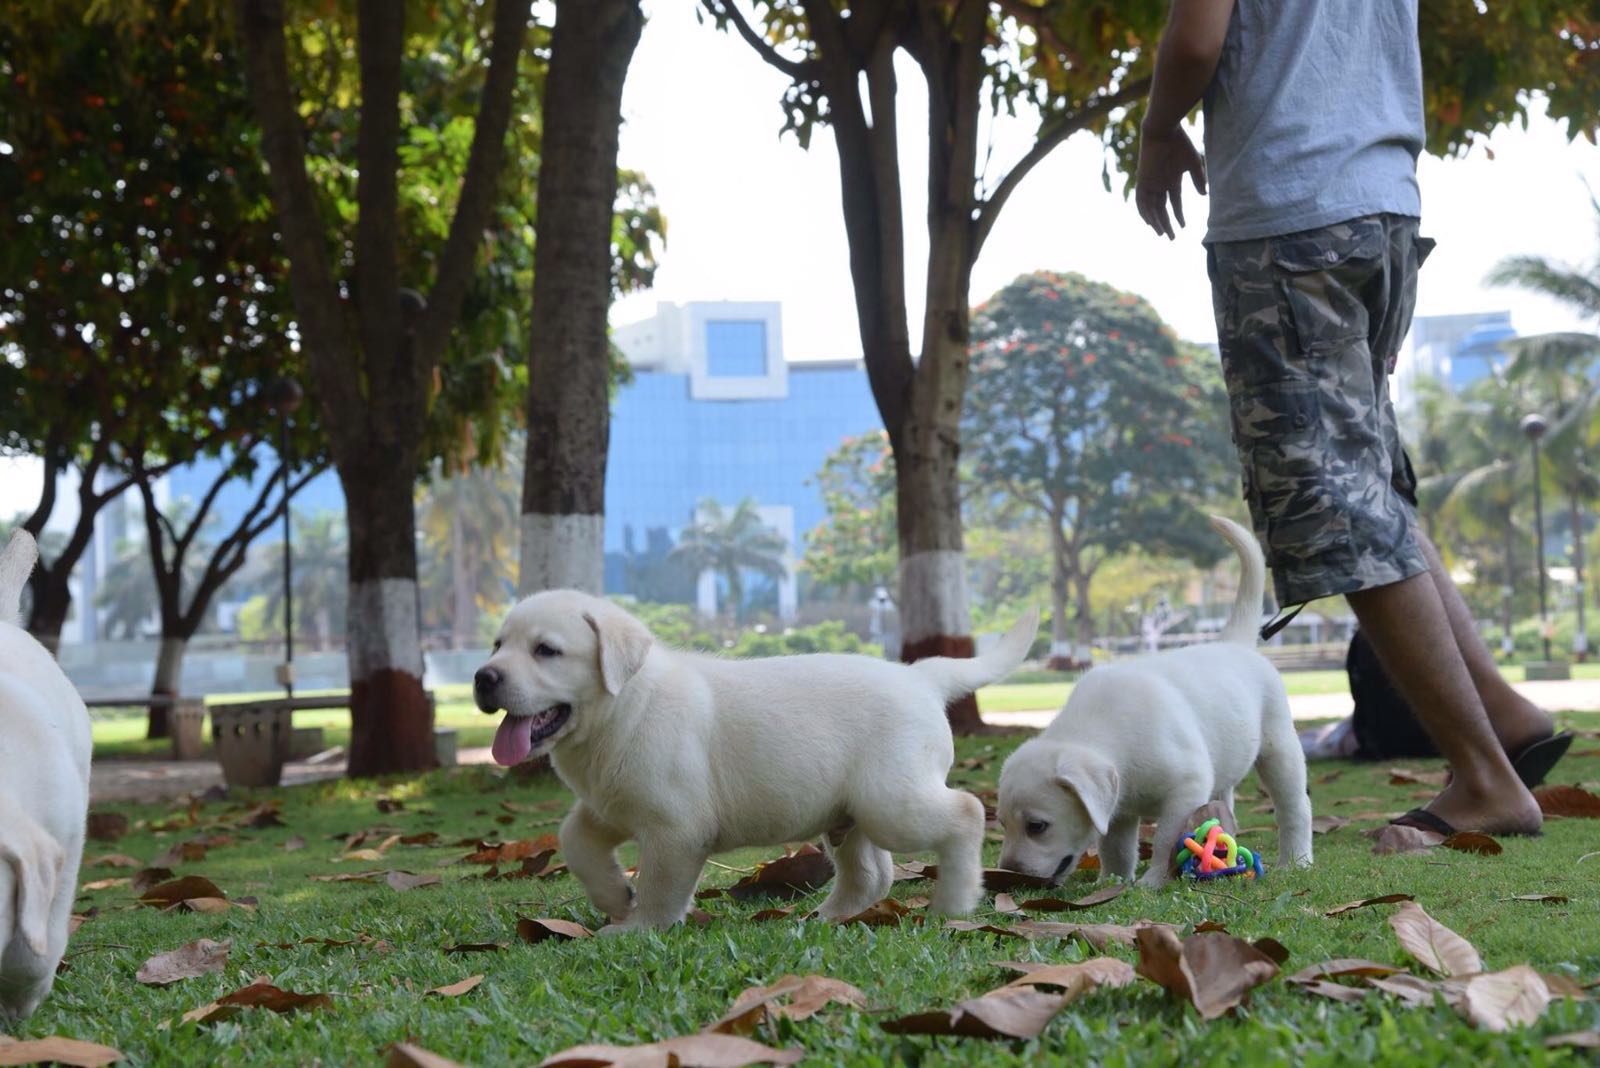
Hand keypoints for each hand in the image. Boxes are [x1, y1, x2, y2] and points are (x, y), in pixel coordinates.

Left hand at [1135, 124, 1205, 239]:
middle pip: (1161, 209)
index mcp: (1172, 180)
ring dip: (1156, 221)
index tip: (1184, 227)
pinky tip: (1149, 222)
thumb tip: (1204, 195)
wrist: (1164, 129)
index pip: (1174, 203)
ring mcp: (1150, 183)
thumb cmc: (1180, 143)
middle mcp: (1159, 184)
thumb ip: (1198, 179)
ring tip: (1162, 234)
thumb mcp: (1193, 163)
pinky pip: (1141, 201)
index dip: (1178, 215)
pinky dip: (1144, 212)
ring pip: (1151, 208)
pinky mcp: (1142, 180)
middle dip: (1166, 224)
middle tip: (1172, 238)